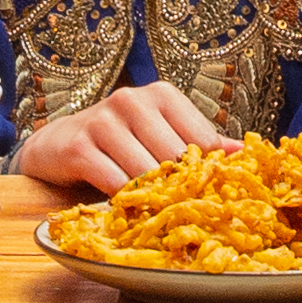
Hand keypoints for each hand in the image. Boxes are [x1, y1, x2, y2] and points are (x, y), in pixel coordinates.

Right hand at [23, 82, 224, 193]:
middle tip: (177, 207)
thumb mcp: (162, 133)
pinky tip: (126, 206)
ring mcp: (104, 121)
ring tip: (152, 206)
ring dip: (151, 196)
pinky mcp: (79, 147)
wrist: (59, 144)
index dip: (206, 172)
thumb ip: (200, 143)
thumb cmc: (121, 140)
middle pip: (176, 158)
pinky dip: (125, 201)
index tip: (203, 192)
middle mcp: (133, 100)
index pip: (203, 140)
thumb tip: (242, 154)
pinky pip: (115, 184)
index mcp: (163, 95)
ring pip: (146, 172)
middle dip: (178, 187)